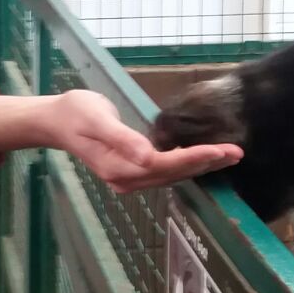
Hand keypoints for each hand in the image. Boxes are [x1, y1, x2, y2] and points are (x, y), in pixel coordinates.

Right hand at [41, 90, 241, 192]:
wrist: (56, 120)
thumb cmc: (75, 113)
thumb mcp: (96, 119)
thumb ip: (122, 137)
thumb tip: (147, 155)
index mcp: (118, 167)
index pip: (165, 165)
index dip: (194, 158)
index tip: (220, 150)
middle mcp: (126, 179)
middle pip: (174, 174)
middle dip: (206, 163)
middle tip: (237, 152)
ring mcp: (129, 178)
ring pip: (172, 175)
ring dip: (201, 166)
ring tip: (228, 155)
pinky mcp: (132, 171)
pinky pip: (165, 172)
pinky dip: (187, 165)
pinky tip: (203, 157)